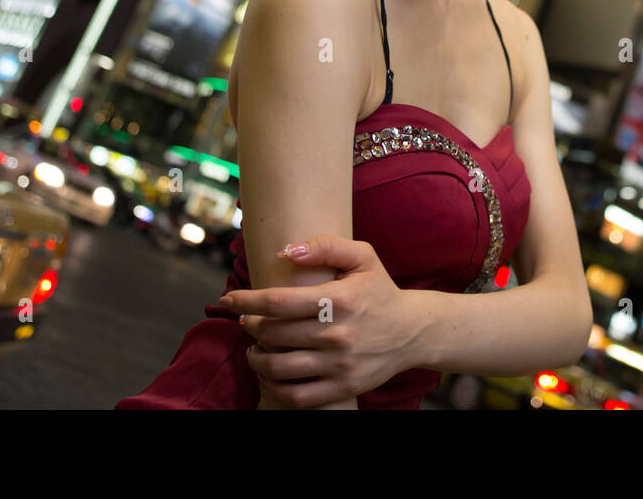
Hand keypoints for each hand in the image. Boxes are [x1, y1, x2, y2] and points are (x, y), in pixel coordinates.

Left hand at [220, 235, 420, 407]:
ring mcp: (340, 365)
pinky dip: (273, 386)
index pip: (278, 302)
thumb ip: (325, 247)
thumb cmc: (379, 290)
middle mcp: (338, 334)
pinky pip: (296, 396)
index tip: (229, 300)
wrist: (412, 331)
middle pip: (273, 334)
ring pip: (278, 367)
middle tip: (247, 321)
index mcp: (339, 300)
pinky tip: (270, 372)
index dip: (246, 301)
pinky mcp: (342, 387)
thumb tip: (286, 252)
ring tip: (254, 348)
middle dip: (250, 326)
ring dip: (256, 358)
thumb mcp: (362, 256)